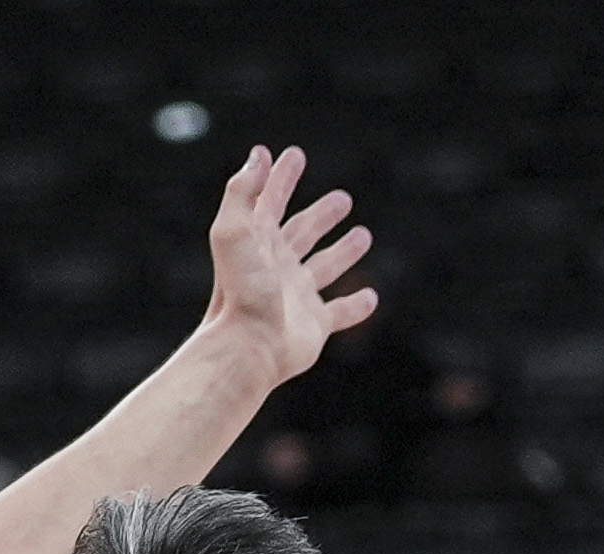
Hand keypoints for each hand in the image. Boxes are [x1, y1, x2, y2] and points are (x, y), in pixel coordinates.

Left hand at [196, 144, 377, 389]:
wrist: (247, 349)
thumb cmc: (240, 291)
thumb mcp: (232, 231)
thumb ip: (243, 191)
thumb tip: (259, 154)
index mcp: (257, 245)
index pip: (269, 202)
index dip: (280, 178)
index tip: (293, 154)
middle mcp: (276, 269)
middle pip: (302, 234)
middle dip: (321, 215)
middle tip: (343, 199)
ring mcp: (296, 298)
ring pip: (324, 268)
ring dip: (343, 252)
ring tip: (363, 235)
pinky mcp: (313, 327)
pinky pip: (340, 314)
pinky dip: (356, 307)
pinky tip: (371, 298)